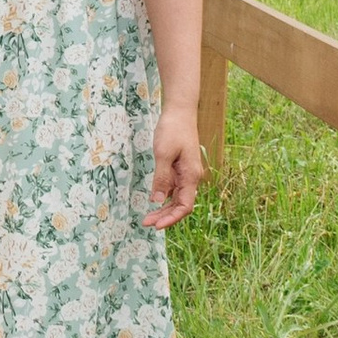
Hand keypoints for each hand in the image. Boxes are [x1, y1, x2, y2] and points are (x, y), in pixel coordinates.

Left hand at [145, 103, 203, 228]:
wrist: (180, 111)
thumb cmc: (172, 129)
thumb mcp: (163, 154)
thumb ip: (161, 178)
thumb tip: (157, 201)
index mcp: (191, 176)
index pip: (184, 206)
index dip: (171, 218)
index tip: (156, 226)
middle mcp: (192, 177)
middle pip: (180, 205)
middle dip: (164, 216)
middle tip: (145, 223)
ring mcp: (187, 173)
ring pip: (177, 198)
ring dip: (164, 208)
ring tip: (148, 217)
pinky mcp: (180, 168)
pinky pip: (174, 188)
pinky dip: (164, 197)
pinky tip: (155, 202)